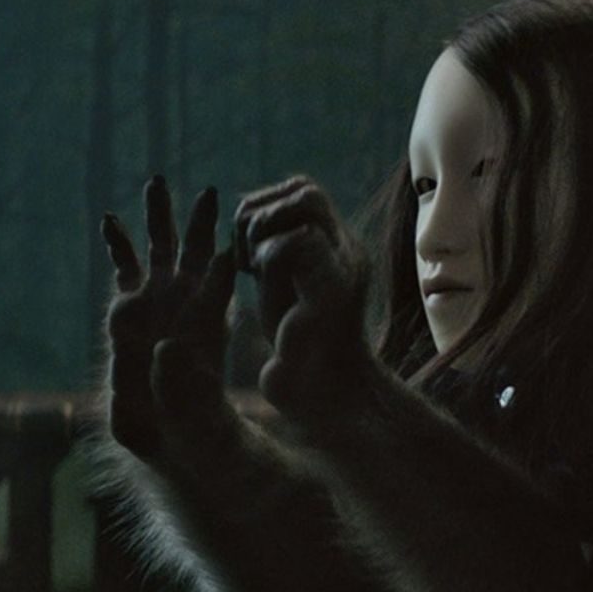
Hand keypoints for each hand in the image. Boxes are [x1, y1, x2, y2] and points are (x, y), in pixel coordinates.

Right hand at [102, 175, 234, 460]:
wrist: (173, 433)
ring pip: (161, 250)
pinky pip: (125, 268)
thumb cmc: (196, 426)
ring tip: (157, 183)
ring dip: (161, 218)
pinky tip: (111, 221)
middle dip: (200, 222)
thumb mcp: (196, 416)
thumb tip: (166, 350)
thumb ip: (184, 387)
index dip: (224, 265)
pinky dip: (119, 244)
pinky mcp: (130, 309)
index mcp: (211, 325)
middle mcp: (186, 305)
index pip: (222, 286)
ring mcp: (158, 302)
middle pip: (197, 253)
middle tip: (209, 191)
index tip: (231, 245)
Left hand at [233, 176, 368, 413]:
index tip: (245, 251)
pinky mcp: (336, 289)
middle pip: (306, 188)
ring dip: (264, 228)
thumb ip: (276, 257)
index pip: (302, 192)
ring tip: (252, 267)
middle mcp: (348, 252)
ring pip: (305, 202)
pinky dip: (268, 256)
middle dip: (260, 210)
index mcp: (338, 251)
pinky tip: (260, 284)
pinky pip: (298, 241)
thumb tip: (248, 219)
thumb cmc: (303, 358)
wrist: (330, 402)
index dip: (263, 207)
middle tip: (244, 255)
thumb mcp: (285, 294)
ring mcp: (346, 267)